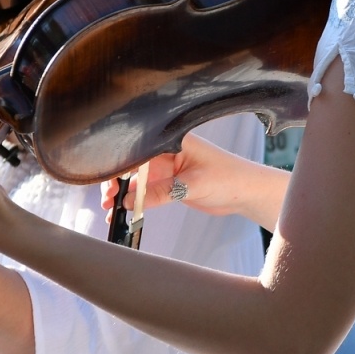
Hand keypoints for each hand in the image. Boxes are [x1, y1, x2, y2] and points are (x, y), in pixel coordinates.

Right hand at [100, 134, 255, 220]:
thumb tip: (130, 201)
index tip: (108, 181)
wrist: (247, 192)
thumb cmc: (228, 178)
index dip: (120, 163)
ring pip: (137, 179)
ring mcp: (167, 168)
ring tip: (109, 209)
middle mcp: (166, 151)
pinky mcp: (170, 183)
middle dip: (116, 180)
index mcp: (172, 141)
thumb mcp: (193, 185)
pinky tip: (124, 212)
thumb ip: (162, 192)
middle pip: (132, 163)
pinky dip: (135, 201)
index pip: (138, 148)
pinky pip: (147, 192)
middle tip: (107, 199)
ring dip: (122, 192)